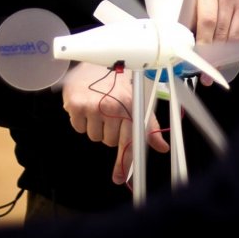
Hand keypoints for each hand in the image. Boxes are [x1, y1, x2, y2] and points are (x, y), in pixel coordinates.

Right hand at [61, 62, 168, 183]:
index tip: (120, 179)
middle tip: (110, 111)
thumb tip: (162, 147)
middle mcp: (112, 107)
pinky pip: (79, 128)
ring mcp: (92, 106)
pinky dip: (81, 119)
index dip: (124, 163)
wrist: (95, 58)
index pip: (128, 141)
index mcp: (131, 106)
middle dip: (110, 131)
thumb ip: (149, 126)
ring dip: (96, 126)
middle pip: (110, 142)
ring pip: (94, 137)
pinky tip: (87, 103)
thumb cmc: (120, 80)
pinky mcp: (76, 105)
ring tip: (99, 104)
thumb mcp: (139, 98)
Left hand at [191, 0, 238, 83]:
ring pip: (235, 35)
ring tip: (217, 67)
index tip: (198, 59)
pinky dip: (237, 43)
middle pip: (221, 31)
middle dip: (213, 54)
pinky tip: (230, 51)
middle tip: (206, 72)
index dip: (203, 43)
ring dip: (226, 54)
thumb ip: (194, 12)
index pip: (207, 21)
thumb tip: (186, 40)